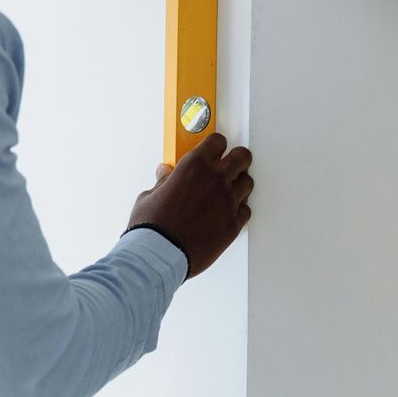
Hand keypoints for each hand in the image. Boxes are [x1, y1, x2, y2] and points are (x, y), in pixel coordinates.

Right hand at [125, 133, 252, 278]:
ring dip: (239, 184)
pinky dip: (238, 209)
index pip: (217, 141)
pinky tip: (227, 213)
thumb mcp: (150, 196)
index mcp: (194, 165)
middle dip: (237, 159)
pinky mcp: (233, 224)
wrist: (160, 255)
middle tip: (231, 164)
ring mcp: (227, 201)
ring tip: (228, 191)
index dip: (216, 145)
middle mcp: (215, 179)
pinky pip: (246, 210)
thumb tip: (165, 173)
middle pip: (242, 157)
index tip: (214, 150)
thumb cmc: (152, 226)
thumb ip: (163, 182)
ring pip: (247, 183)